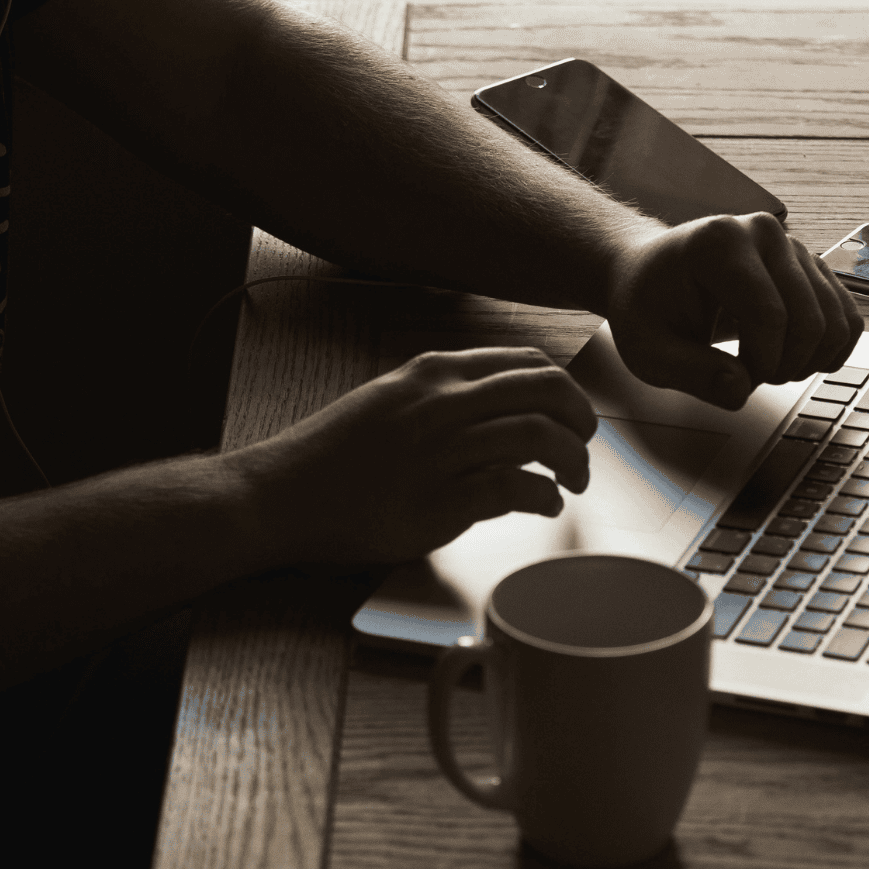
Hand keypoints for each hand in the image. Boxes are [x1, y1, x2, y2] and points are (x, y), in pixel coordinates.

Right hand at [236, 347, 596, 564]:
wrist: (283, 494)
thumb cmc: (334, 457)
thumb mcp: (390, 400)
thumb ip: (442, 397)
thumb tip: (496, 409)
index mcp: (433, 373)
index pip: (525, 363)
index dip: (562, 389)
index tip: (570, 414)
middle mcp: (443, 402)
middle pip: (546, 390)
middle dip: (581, 418)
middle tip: (585, 445)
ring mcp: (444, 449)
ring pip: (540, 435)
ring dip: (573, 461)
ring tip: (573, 481)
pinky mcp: (442, 499)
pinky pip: (517, 487)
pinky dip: (545, 497)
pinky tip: (546, 505)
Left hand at [601, 212, 862, 410]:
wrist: (652, 275)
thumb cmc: (647, 307)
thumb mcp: (648, 350)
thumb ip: (690, 373)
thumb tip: (739, 389)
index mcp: (720, 243)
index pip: (768, 314)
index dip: (760, 363)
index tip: (737, 379)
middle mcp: (764, 233)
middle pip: (809, 319)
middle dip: (785, 366)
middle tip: (753, 377)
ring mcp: (794, 246)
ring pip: (835, 320)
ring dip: (808, 361)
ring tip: (770, 367)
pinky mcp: (812, 266)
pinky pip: (847, 316)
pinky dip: (830, 350)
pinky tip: (796, 359)